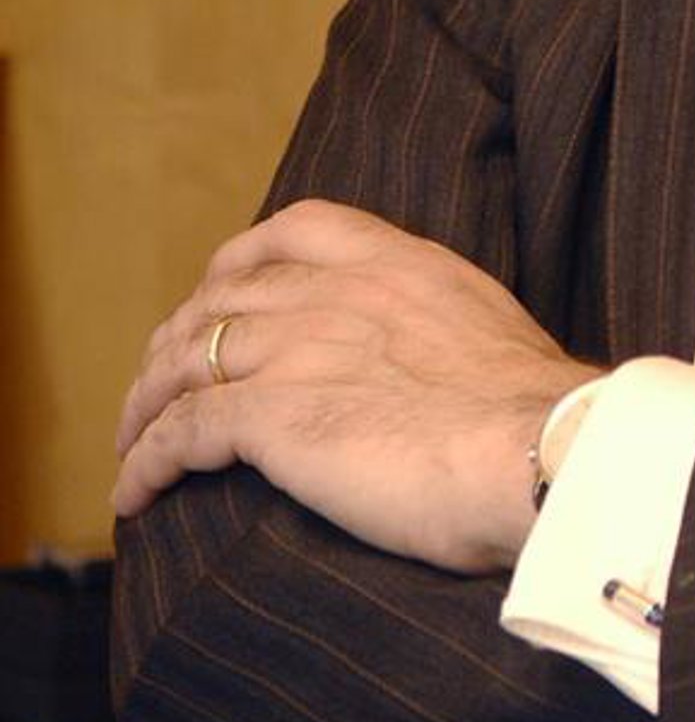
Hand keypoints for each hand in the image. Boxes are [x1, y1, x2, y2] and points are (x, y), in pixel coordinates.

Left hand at [113, 201, 602, 571]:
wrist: (535, 446)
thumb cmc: (533, 412)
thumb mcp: (487, 329)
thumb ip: (438, 324)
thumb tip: (434, 366)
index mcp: (395, 262)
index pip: (294, 229)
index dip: (241, 258)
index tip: (219, 287)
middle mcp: (334, 292)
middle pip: (221, 297)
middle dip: (178, 337)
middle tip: (160, 381)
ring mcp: (296, 349)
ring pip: (184, 361)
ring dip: (146, 402)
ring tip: (131, 439)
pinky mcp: (269, 417)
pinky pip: (178, 431)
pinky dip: (144, 460)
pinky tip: (133, 493)